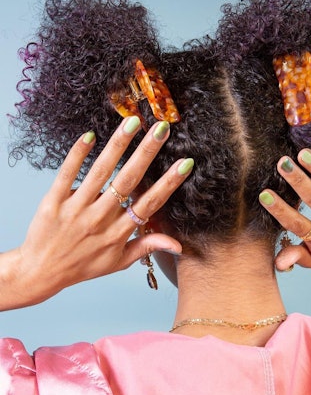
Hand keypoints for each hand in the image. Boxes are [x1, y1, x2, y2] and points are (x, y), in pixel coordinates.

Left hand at [0, 117, 192, 309]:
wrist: (41, 272)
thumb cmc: (83, 266)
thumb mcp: (118, 262)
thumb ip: (147, 246)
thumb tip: (178, 244)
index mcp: (118, 233)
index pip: (149, 202)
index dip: (168, 182)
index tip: (185, 163)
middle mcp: (100, 218)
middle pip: (128, 180)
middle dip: (147, 152)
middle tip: (161, 129)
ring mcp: (76, 208)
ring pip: (101, 171)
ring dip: (118, 145)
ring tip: (132, 122)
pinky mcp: (54, 201)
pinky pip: (67, 173)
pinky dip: (78, 154)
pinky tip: (90, 135)